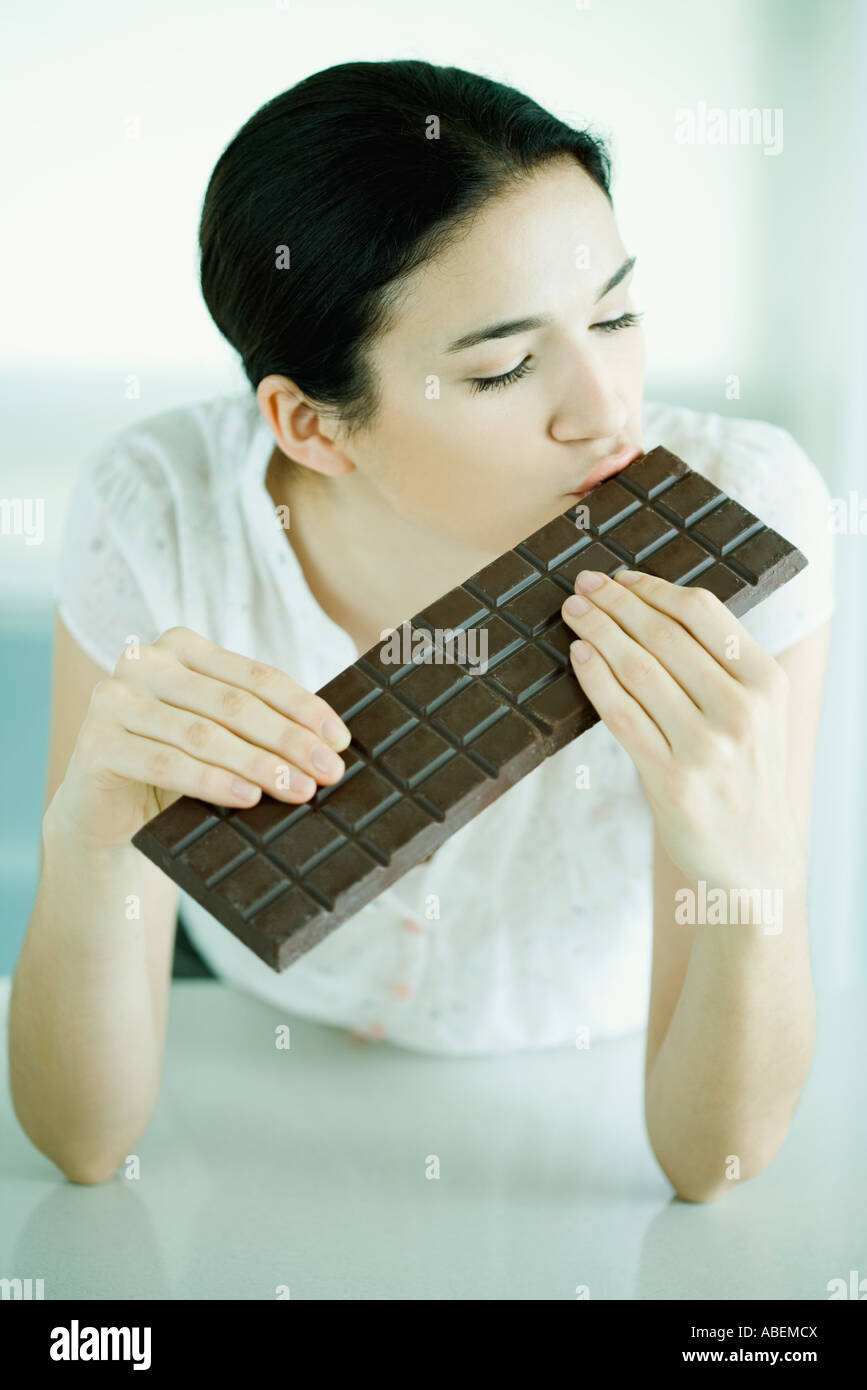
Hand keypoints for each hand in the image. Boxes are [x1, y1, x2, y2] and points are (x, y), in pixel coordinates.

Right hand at [50, 627, 351, 851]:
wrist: (108, 812)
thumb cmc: (176, 767)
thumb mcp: (220, 736)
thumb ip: (259, 724)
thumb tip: (331, 743)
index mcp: (183, 647)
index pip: (256, 677)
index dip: (303, 707)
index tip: (340, 740)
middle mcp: (146, 662)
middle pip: (234, 704)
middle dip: (288, 740)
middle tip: (328, 771)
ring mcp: (115, 699)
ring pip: (203, 734)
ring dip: (258, 764)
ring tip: (297, 789)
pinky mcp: (95, 742)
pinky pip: (166, 763)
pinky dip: (211, 781)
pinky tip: (246, 797)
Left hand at [561, 568, 801, 889]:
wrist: (754, 857)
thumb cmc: (745, 773)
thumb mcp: (757, 711)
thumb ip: (721, 664)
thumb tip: (652, 606)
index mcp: (766, 682)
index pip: (702, 613)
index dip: (653, 588)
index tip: (621, 578)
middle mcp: (741, 710)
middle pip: (663, 635)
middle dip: (615, 603)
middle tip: (584, 585)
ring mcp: (706, 747)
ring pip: (638, 670)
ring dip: (598, 632)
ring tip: (574, 612)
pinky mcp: (671, 780)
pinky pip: (622, 716)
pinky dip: (595, 678)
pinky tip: (579, 656)